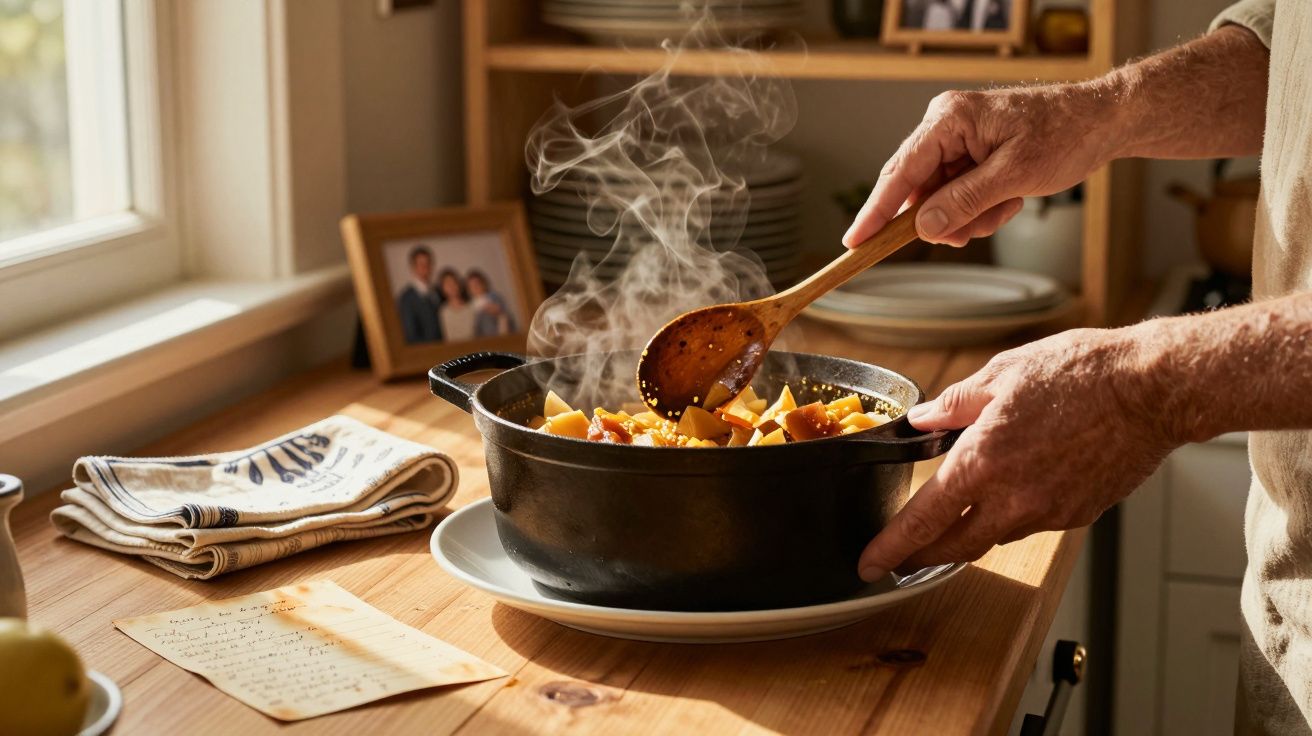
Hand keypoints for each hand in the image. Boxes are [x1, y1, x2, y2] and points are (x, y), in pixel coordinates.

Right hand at [842, 84, 1117, 246]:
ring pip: (940, 199)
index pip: (901, 171)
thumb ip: (964, 202)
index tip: (854, 241)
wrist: (1102, 121)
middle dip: (945, 217)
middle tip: (970, 232)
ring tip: (1006, 207)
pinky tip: (1009, 201)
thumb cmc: (1065, 134)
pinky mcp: (970, 155)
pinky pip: (958, 195)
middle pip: (918, 189)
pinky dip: (981, 209)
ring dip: (971, 215)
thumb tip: (924, 227)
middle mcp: (946, 126)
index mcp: (949, 119)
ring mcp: (957, 141)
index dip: (876, 211)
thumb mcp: (1014, 176)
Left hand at [857, 326, 1177, 580]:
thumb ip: (954, 405)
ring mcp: (1049, 512)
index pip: (924, 520)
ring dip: (969, 532)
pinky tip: (1013, 492)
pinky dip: (1012, 515)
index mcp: (983, 463)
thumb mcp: (1001, 374)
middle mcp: (1013, 499)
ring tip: (954, 517)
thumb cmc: (1081, 374)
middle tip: (898, 560)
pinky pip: (1032, 523)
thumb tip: (922, 420)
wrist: (1152, 389)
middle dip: (921, 558)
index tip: (869, 564)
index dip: (892, 547)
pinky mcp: (1079, 515)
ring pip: (995, 535)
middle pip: (955, 547)